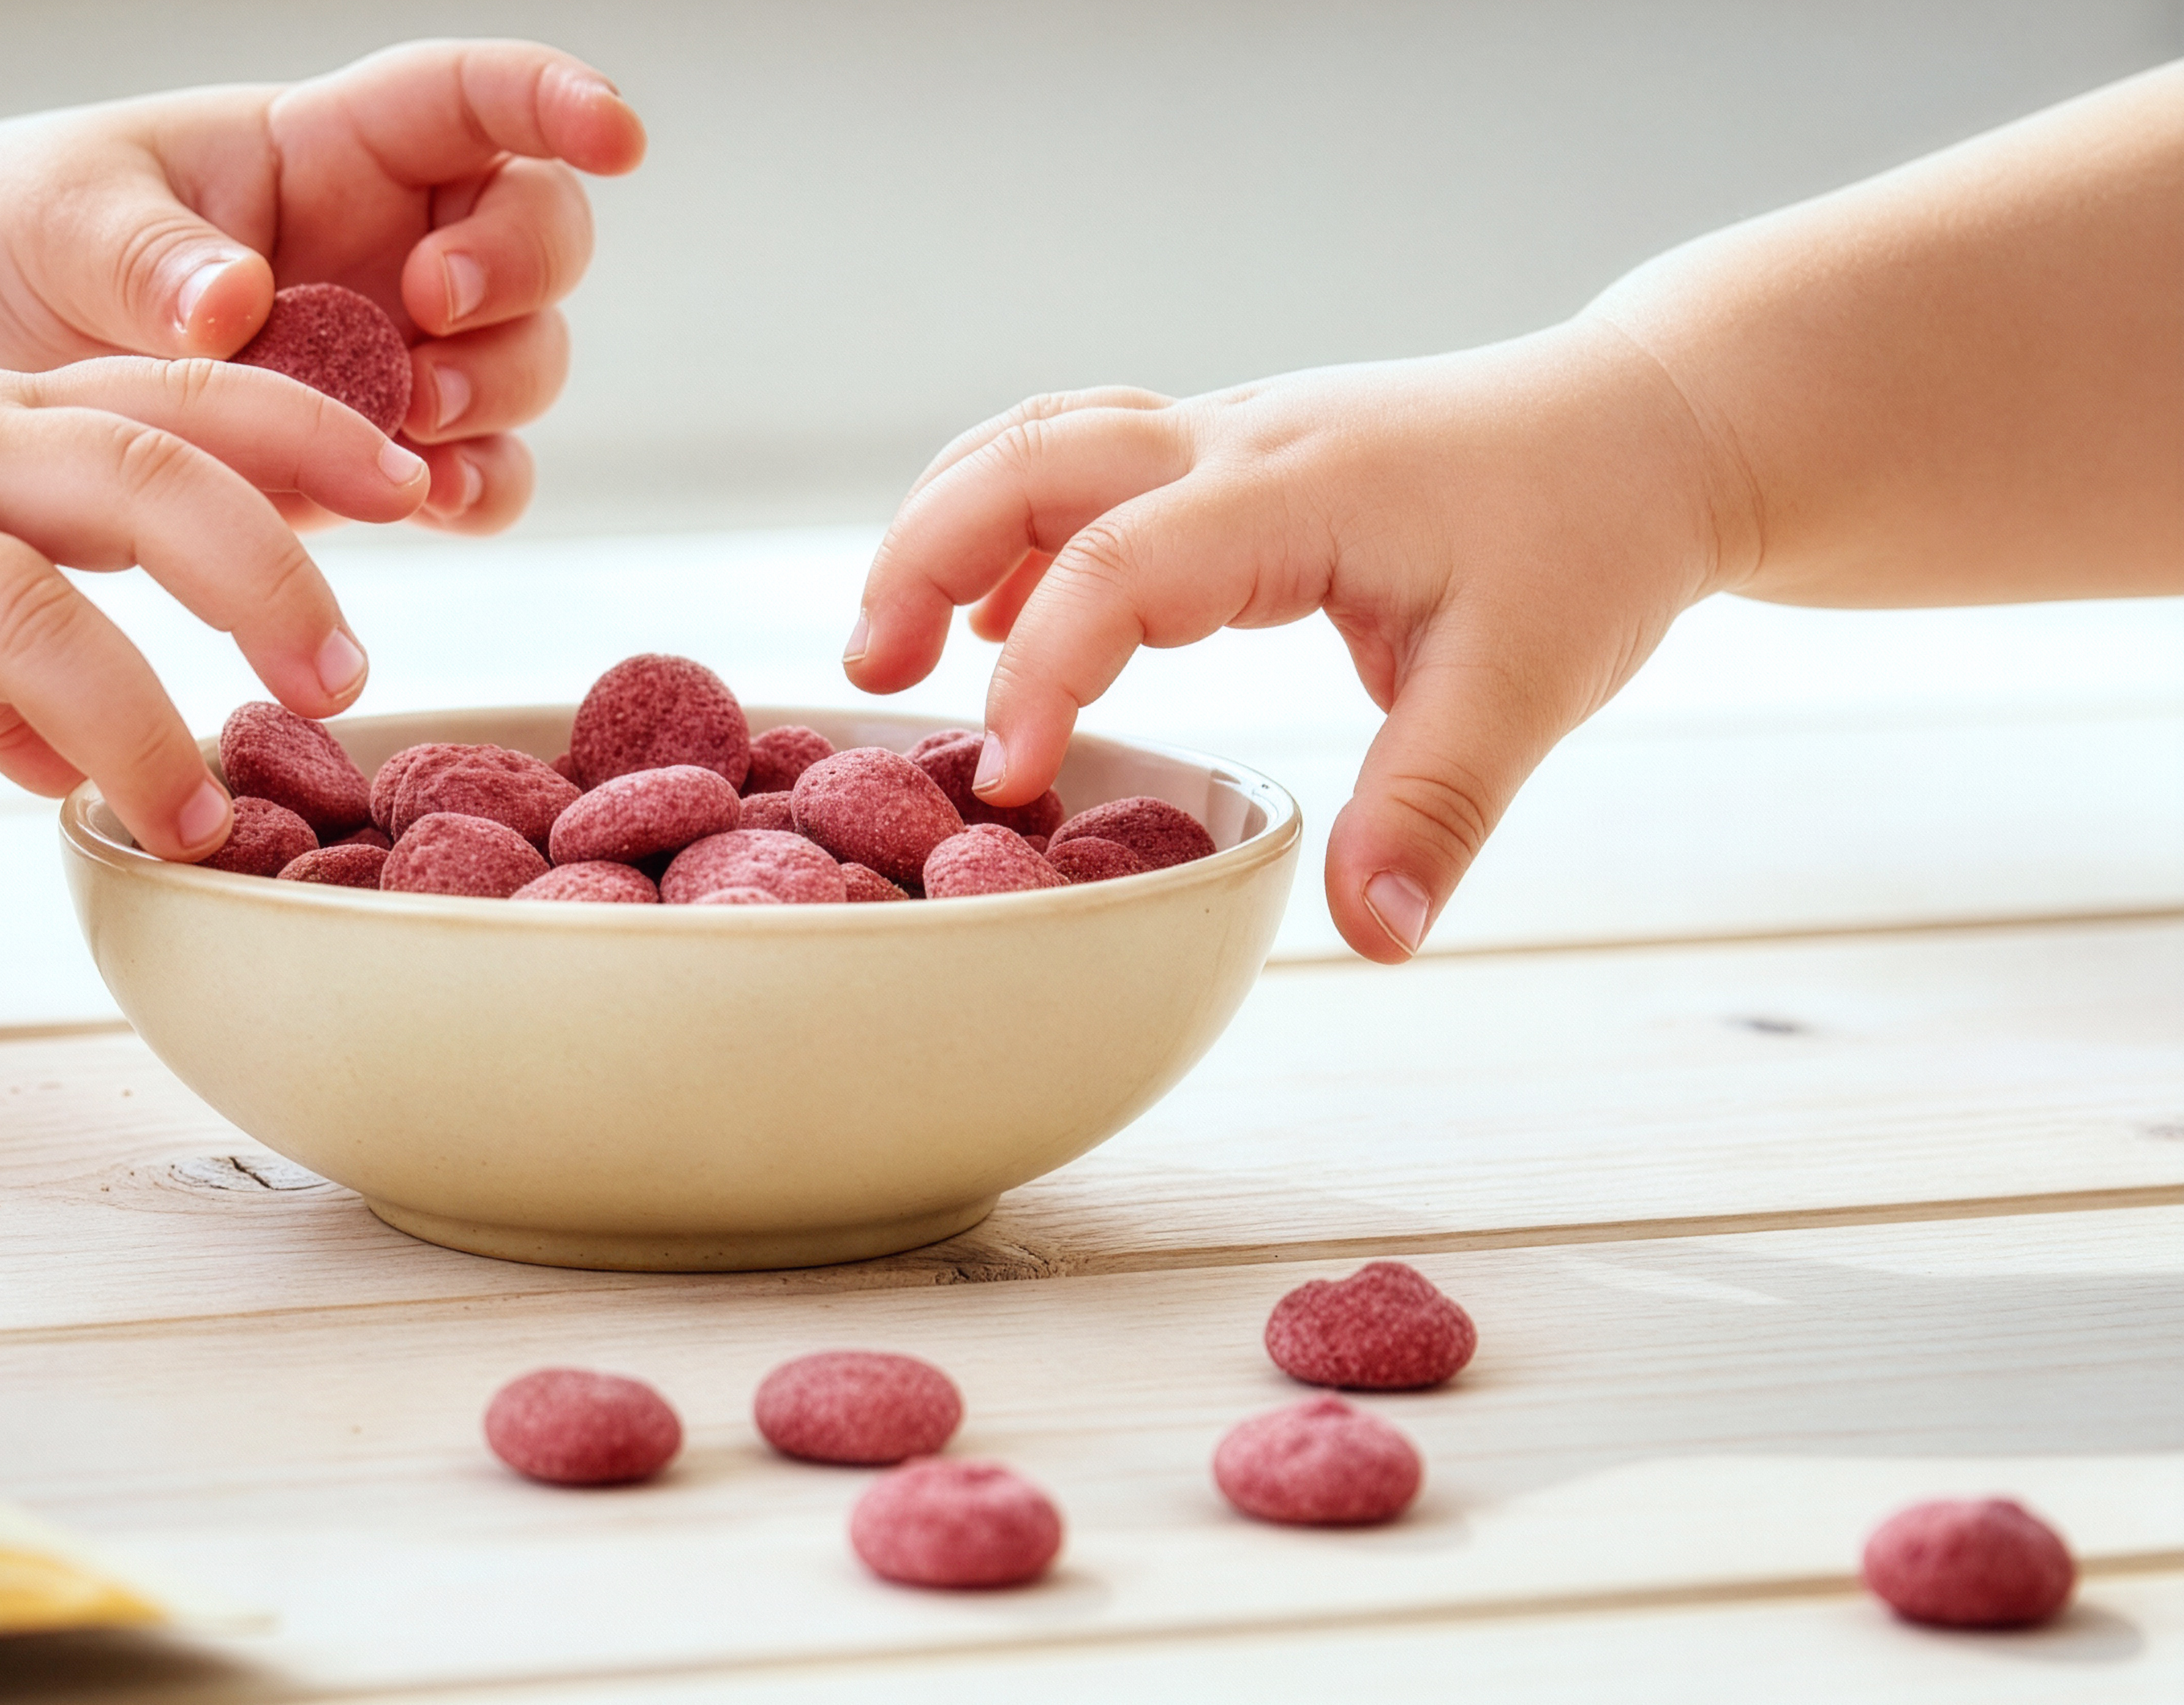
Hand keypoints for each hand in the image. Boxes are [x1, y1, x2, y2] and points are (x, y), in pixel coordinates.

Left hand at [0, 40, 645, 533]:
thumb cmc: (26, 232)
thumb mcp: (66, 220)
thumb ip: (149, 259)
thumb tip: (233, 309)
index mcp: (332, 143)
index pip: (475, 98)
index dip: (560, 102)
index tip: (617, 136)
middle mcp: (392, 239)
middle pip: (537, 236)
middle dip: (514, 278)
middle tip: (427, 315)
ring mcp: (397, 347)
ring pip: (522, 362)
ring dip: (492, 396)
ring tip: (406, 430)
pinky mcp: (375, 449)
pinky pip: (475, 472)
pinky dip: (474, 490)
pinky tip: (425, 503)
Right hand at [0, 299, 431, 917]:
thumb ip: (5, 637)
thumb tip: (79, 764)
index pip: (182, 400)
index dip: (310, 435)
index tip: (419, 486)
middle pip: (139, 482)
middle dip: (261, 577)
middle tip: (342, 680)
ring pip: (22, 616)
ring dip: (124, 730)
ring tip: (182, 831)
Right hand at [844, 319, 1753, 962]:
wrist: (1644, 425)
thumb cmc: (1590, 538)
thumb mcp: (1530, 681)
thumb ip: (1435, 809)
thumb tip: (1374, 939)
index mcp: (1294, 490)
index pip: (1116, 564)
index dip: (1043, 675)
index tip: (1003, 784)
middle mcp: (1235, 440)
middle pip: (1028, 460)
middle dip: (922, 558)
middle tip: (869, 682)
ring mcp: (1225, 433)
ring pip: (1037, 444)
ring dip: (947, 533)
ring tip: (893, 654)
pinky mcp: (1228, 456)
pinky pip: (1083, 468)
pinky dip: (1014, 536)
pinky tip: (998, 627)